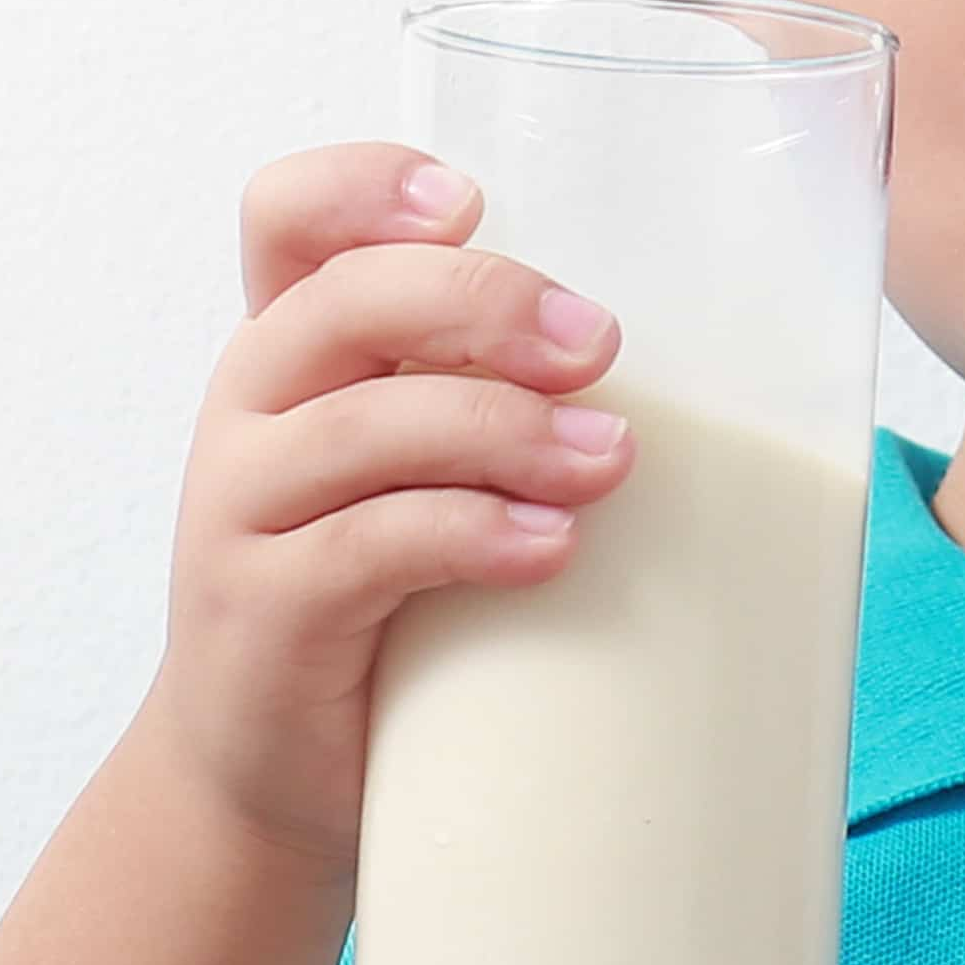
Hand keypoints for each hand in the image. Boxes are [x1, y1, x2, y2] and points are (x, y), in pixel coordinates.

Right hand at [141, 142, 636, 877]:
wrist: (267, 781)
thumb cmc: (377, 604)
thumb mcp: (409, 475)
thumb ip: (493, 401)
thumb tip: (724, 367)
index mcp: (289, 353)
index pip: (286, 214)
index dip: (365, 183)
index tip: (474, 202)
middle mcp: (250, 411)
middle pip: (342, 301)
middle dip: (482, 303)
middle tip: (599, 345)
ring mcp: (239, 513)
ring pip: (363, 426)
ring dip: (503, 429)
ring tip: (610, 461)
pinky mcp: (263, 615)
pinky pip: (365, 549)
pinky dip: (469, 536)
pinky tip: (549, 548)